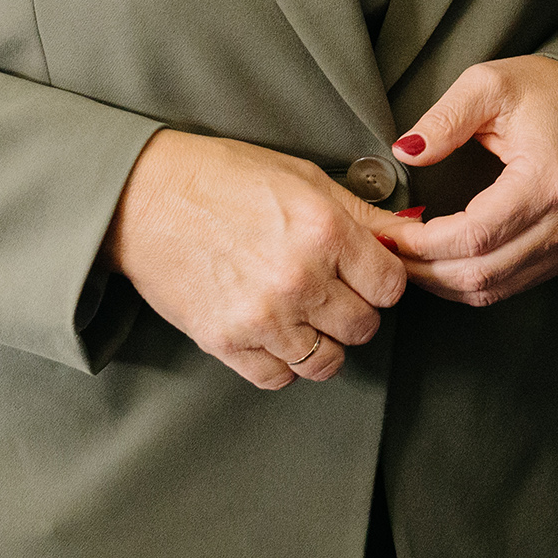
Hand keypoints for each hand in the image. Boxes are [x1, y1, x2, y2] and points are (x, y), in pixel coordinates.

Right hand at [105, 130, 412, 390]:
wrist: (144, 198)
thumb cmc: (224, 179)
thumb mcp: (305, 179)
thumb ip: (363, 215)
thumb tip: (413, 234)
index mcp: (325, 231)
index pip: (391, 286)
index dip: (383, 281)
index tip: (367, 275)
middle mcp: (300, 279)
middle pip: (364, 327)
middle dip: (357, 312)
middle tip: (335, 294)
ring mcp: (262, 317)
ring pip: (327, 362)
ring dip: (324, 343)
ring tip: (307, 318)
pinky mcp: (225, 343)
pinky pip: (278, 378)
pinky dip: (284, 364)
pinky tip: (276, 336)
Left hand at [377, 55, 557, 307]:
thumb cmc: (545, 90)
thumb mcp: (489, 84)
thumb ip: (444, 118)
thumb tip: (406, 152)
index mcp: (546, 181)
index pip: (474, 236)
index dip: (423, 243)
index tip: (389, 230)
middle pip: (478, 273)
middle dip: (421, 268)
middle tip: (385, 248)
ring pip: (489, 289)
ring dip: (439, 280)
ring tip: (405, 256)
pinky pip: (505, 287)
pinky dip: (464, 282)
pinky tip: (438, 261)